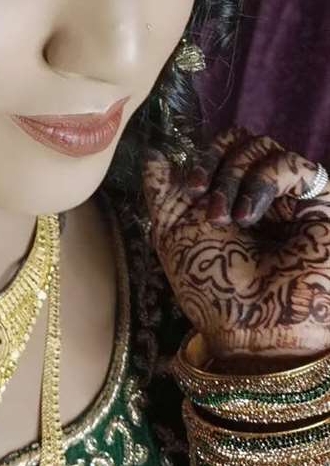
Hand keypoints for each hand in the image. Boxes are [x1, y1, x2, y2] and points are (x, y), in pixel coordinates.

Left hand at [142, 125, 329, 362]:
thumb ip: (161, 189)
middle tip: (207, 205)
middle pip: (242, 140)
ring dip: (235, 177)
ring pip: (263, 147)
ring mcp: (292, 197)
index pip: (221, 149)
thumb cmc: (210, 286)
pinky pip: (293, 164)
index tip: (189, 187)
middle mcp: (262, 193)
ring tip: (227, 217)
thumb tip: (152, 152)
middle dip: (217, 165)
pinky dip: (264, 181)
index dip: (203, 158)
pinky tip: (250, 215)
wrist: (251, 325)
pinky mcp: (320, 202)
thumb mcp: (172, 233)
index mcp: (230, 197)